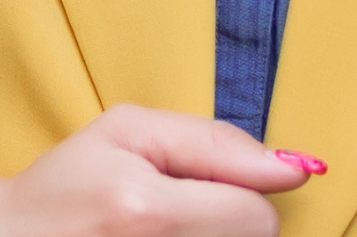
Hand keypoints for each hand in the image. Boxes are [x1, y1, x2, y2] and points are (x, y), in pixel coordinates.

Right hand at [0, 103, 322, 235]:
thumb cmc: (63, 183)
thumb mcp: (128, 129)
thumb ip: (213, 140)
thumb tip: (293, 168)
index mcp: (141, 208)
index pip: (256, 216)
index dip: (249, 197)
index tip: (217, 191)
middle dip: (231, 225)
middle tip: (186, 215)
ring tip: (167, 233)